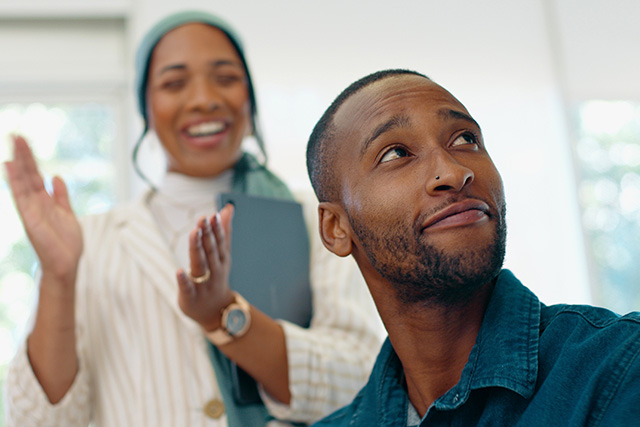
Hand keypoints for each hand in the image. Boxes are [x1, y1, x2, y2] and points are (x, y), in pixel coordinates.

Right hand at [4, 135, 82, 287]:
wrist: (65, 264)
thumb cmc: (66, 242)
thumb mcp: (67, 213)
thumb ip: (61, 196)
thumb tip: (56, 177)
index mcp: (44, 201)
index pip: (36, 175)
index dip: (30, 158)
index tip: (24, 141)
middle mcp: (35, 203)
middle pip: (28, 174)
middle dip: (23, 154)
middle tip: (16, 134)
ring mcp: (31, 209)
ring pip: (23, 181)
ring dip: (19, 162)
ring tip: (14, 142)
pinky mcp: (30, 218)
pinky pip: (21, 196)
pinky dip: (15, 181)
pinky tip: (9, 166)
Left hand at [176, 203, 234, 330]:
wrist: (216, 312)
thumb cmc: (216, 278)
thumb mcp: (223, 256)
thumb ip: (224, 231)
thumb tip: (228, 207)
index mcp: (221, 259)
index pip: (219, 241)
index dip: (216, 228)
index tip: (213, 215)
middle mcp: (214, 270)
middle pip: (210, 250)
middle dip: (207, 234)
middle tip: (203, 219)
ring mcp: (203, 284)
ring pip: (200, 264)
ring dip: (197, 249)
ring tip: (194, 233)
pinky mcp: (191, 297)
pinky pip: (187, 287)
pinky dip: (184, 280)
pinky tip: (179, 270)